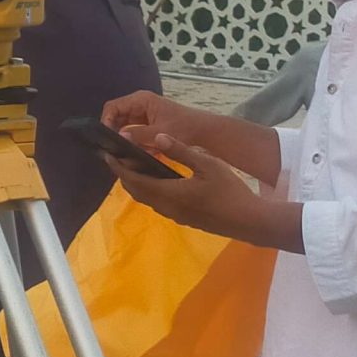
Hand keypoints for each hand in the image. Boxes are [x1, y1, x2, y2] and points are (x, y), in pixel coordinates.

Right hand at [99, 90, 212, 148]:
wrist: (206, 133)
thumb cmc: (186, 128)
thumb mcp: (160, 133)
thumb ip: (138, 135)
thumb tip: (119, 137)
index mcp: (141, 100)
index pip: (112, 107)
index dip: (106, 121)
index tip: (106, 139)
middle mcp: (139, 105)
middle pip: (116, 117)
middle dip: (114, 132)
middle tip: (112, 149)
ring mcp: (143, 115)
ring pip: (124, 127)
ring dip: (124, 139)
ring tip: (123, 153)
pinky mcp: (148, 125)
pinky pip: (133, 133)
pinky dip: (133, 143)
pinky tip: (136, 153)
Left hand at [109, 137, 286, 246]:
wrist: (249, 221)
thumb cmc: (230, 191)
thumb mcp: (207, 164)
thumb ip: (180, 151)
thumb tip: (157, 136)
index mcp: (168, 193)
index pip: (133, 180)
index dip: (118, 168)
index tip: (107, 155)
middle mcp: (166, 207)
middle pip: (136, 192)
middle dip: (124, 175)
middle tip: (119, 158)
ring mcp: (175, 216)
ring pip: (147, 200)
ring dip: (137, 185)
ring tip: (136, 167)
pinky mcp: (184, 219)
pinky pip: (159, 204)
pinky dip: (151, 191)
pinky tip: (159, 181)